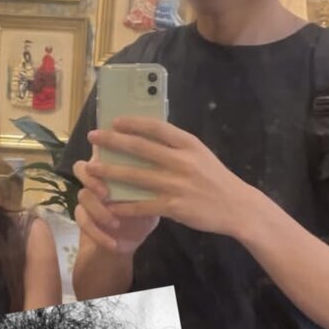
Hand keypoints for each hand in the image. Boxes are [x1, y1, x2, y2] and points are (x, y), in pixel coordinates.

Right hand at [73, 156, 157, 254]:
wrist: (132, 236)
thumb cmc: (146, 206)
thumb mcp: (154, 192)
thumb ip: (156, 177)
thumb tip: (165, 164)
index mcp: (114, 165)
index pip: (103, 149)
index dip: (102, 147)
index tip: (111, 153)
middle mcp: (97, 177)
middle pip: (82, 168)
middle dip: (92, 180)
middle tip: (106, 193)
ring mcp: (88, 197)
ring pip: (82, 196)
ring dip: (98, 211)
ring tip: (115, 224)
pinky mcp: (83, 217)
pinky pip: (82, 221)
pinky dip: (98, 234)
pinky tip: (114, 244)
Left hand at [86, 117, 255, 236]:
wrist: (238, 207)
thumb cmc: (215, 179)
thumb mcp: (200, 155)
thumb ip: (177, 147)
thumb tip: (147, 136)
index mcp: (188, 144)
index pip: (157, 127)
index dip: (133, 122)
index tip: (114, 121)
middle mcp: (181, 161)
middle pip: (140, 148)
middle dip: (112, 141)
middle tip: (93, 137)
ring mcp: (177, 184)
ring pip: (135, 176)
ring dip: (109, 172)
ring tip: (90, 168)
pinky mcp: (174, 206)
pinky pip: (142, 205)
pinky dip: (123, 205)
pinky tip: (108, 204)